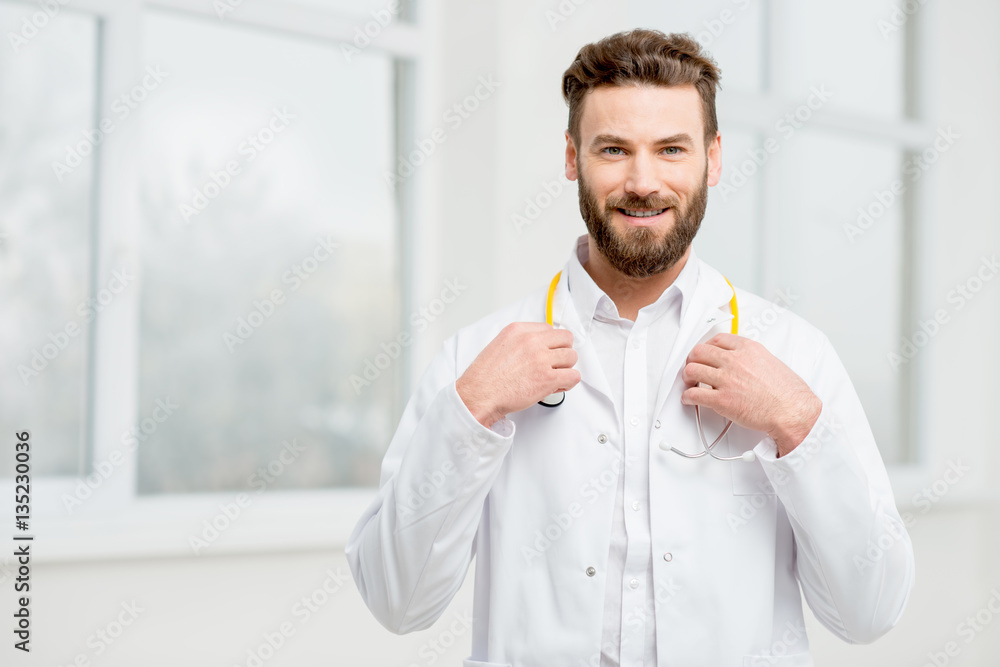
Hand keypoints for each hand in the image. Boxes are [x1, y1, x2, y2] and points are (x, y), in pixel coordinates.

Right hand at [456, 322, 580, 427]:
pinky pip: (573, 376)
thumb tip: (536, 347)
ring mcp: (541, 359)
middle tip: (554, 364)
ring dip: (566, 368)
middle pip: (565, 339)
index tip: (548, 352)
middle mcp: (531, 341)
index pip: (549, 329)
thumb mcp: (499, 346)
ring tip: (555, 377)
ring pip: (572, 357)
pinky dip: (568, 383)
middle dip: (562, 352)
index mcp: (519, 330)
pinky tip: (557, 386)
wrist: (479, 395)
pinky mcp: (547, 378)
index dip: (551, 343)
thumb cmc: (485, 377)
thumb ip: (520, 342)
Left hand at [680, 333, 821, 456]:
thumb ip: (751, 357)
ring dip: (687, 377)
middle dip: (693, 360)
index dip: (706, 348)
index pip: (716, 340)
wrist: (793, 412)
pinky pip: (693, 394)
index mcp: (747, 349)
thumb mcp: (770, 361)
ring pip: (692, 370)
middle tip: (694, 368)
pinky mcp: (721, 400)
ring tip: (690, 383)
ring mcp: (727, 380)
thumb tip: (738, 360)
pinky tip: (690, 399)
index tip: (704, 354)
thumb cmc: (787, 392)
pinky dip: (687, 397)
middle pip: (699, 352)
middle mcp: (734, 361)